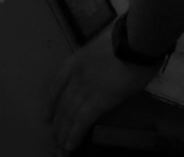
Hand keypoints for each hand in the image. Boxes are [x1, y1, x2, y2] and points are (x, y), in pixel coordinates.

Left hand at [46, 26, 158, 153]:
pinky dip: (74, 134)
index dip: (50, 101)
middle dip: (57, 124)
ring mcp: (85, 87)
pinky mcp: (99, 100)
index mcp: (77, 60)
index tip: (46, 115)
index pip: (57, 83)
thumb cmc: (130, 39)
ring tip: (59, 150)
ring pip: (69, 114)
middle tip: (53, 140)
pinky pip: (82, 120)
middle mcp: (76, 75)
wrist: (137, 40)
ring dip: (63, 134)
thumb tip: (105, 70)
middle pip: (62, 103)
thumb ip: (99, 60)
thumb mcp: (104, 47)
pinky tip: (69, 145)